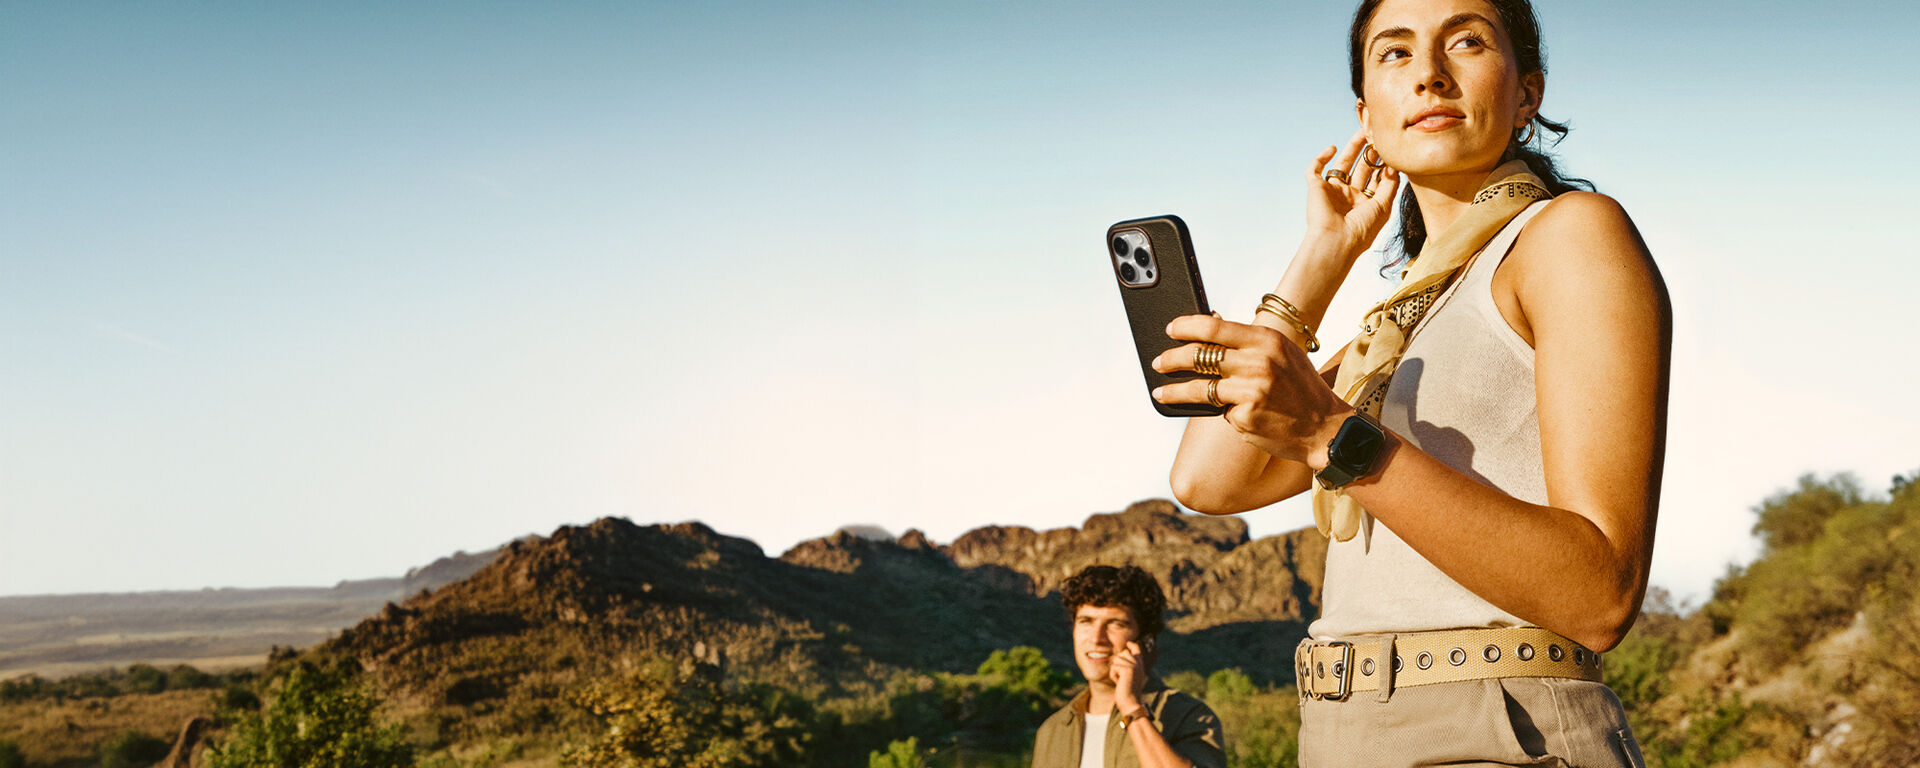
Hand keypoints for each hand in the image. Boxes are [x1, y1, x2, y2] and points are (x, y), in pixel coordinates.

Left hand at [1111, 640, 1147, 710]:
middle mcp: (1138, 664)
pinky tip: (1119, 683)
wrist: (1130, 703)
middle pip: (1122, 653)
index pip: (1137, 650)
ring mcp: (1134, 666)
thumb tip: (1122, 656)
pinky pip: (1113, 667)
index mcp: (1140, 666)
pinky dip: (1113, 676)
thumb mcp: (1128, 678)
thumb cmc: (1127, 692)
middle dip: (1117, 663)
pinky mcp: (1128, 669)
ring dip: (1114, 671)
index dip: (1132, 645)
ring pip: (1116, 659)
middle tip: (1121, 677)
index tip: (1128, 643)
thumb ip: (1127, 667)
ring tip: (1120, 680)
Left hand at [1152, 314, 1351, 467]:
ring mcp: (1251, 390)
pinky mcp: (1245, 416)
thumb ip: (1251, 342)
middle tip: (1158, 362)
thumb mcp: (1283, 353)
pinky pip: (1220, 411)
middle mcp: (1257, 362)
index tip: (1171, 329)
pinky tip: (1224, 414)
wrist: (1325, 428)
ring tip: (1160, 393)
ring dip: (1174, 391)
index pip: (1214, 326)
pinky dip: (1219, 412)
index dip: (1186, 326)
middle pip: (1200, 355)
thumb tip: (1211, 329)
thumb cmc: (1301, 389)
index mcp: (1266, 340)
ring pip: (1199, 387)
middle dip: (1171, 358)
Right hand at [1305, 128, 1401, 257]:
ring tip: (1362, 132)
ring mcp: (1332, 191)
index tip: (1392, 150)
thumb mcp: (1383, 206)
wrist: (1336, 241)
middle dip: (1370, 153)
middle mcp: (1349, 196)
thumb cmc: (1362, 229)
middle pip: (1360, 168)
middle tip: (1379, 136)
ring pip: (1341, 164)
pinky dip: (1321, 157)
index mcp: (1365, 203)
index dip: (1383, 164)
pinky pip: (1315, 169)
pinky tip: (1332, 148)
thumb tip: (1394, 165)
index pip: (1375, 179)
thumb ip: (1390, 185)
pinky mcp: (1316, 188)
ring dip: (1351, 148)